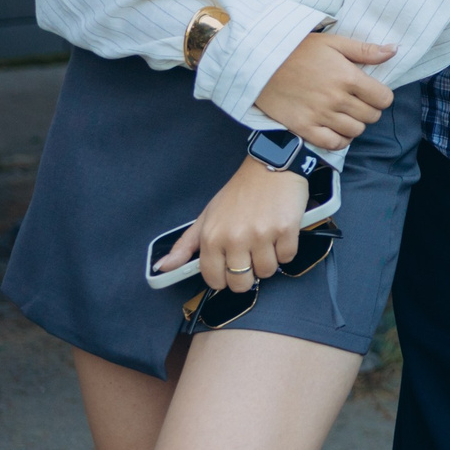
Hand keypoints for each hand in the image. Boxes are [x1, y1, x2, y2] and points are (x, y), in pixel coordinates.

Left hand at [163, 158, 309, 292]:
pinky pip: (288, 257)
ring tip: (266, 242)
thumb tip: (162, 267)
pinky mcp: (286, 230)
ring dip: (268, 261)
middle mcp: (235, 239)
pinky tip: (280, 234)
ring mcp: (262, 235)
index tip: (230, 268)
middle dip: (247, 275)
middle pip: (241, 283)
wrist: (270, 166)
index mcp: (212, 238)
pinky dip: (286, 250)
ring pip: (267, 272)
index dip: (224, 278)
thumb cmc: (238, 193)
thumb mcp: (206, 217)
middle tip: (250, 257)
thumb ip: (185, 245)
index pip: (215, 280)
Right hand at [252, 32, 397, 150]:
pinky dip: (340, 140)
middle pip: (371, 116)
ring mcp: (320, 115)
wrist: (260, 62)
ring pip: (355, 131)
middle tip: (358, 102)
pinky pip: (333, 143)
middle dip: (370, 110)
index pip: (384, 98)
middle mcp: (336, 99)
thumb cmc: (298, 49)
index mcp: (348, 77)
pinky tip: (336, 129)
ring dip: (355, 124)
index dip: (382, 96)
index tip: (372, 92)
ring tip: (346, 114)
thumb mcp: (333, 43)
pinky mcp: (303, 127)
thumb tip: (394, 50)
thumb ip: (365, 50)